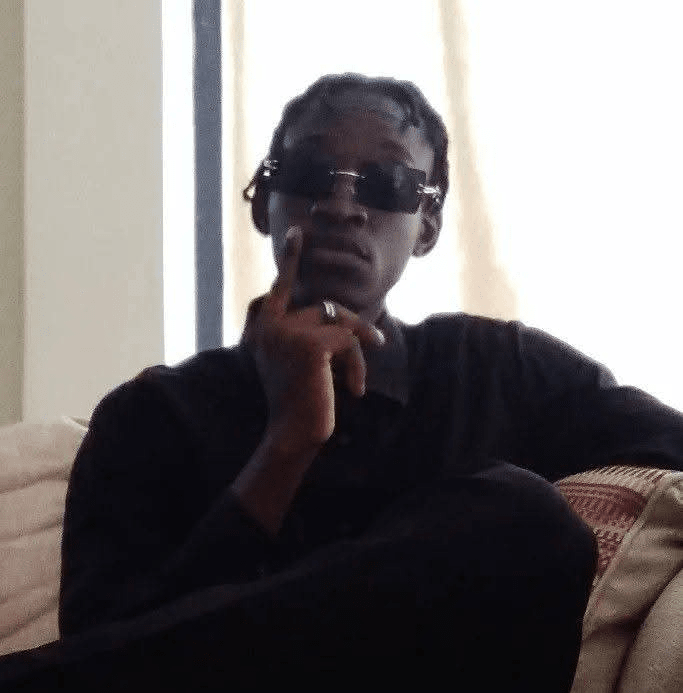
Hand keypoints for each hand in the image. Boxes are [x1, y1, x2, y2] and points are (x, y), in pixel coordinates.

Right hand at [243, 226, 384, 455]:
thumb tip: (340, 315)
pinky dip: (357, 363)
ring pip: (338, 321)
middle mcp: (267, 326)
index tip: (298, 233)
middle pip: (323, 307)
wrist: (292, 434)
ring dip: (357, 347)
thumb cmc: (299, 402)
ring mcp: (285, 332)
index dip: (291, 261)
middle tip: (375, 343)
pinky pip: (347, 340)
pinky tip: (354, 388)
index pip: (277, 289)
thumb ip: (307, 334)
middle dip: (351, 326)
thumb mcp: (298, 362)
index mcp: (261, 330)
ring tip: (358, 377)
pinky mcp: (308, 344)